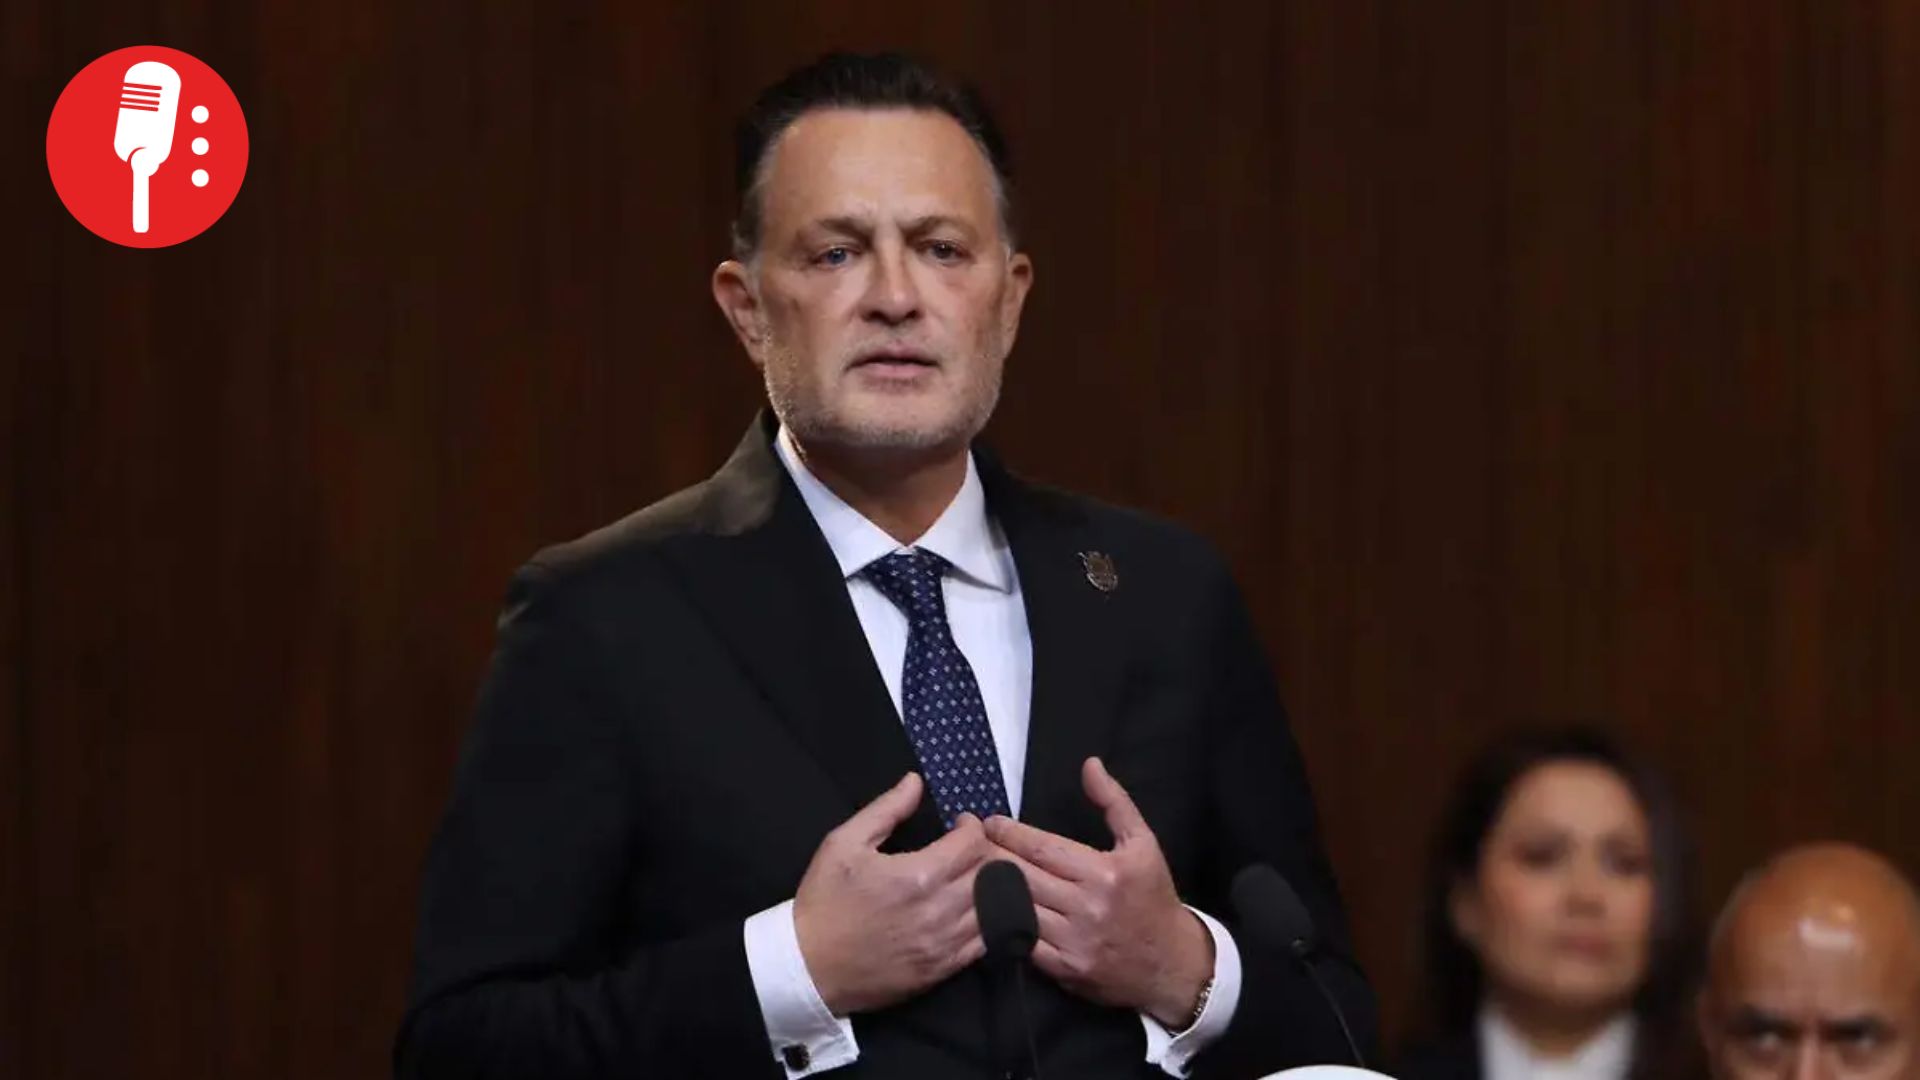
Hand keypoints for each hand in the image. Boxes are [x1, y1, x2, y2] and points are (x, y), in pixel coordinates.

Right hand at [793, 773, 995, 1015]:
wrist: (807, 967)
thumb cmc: (823, 901)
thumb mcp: (843, 843)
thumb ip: (886, 809)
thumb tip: (915, 782)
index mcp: (916, 876)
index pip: (972, 844)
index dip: (972, 827)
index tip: (960, 824)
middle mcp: (938, 912)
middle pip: (991, 874)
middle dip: (987, 853)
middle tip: (972, 848)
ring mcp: (943, 945)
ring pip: (994, 909)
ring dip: (993, 888)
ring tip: (976, 877)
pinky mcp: (942, 970)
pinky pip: (985, 943)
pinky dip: (989, 922)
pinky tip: (974, 911)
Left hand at [983, 757, 1213, 1028]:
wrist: (1172, 964)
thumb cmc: (1153, 896)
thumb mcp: (1142, 844)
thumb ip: (1114, 802)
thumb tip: (1089, 765)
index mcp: (1105, 872)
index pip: (1043, 848)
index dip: (1009, 833)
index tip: (989, 823)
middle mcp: (1088, 907)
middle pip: (1023, 877)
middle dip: (992, 857)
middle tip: (969, 844)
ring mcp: (1075, 942)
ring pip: (1018, 909)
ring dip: (991, 890)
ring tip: (971, 873)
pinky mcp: (1065, 970)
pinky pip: (1023, 943)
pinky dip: (1003, 925)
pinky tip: (988, 910)